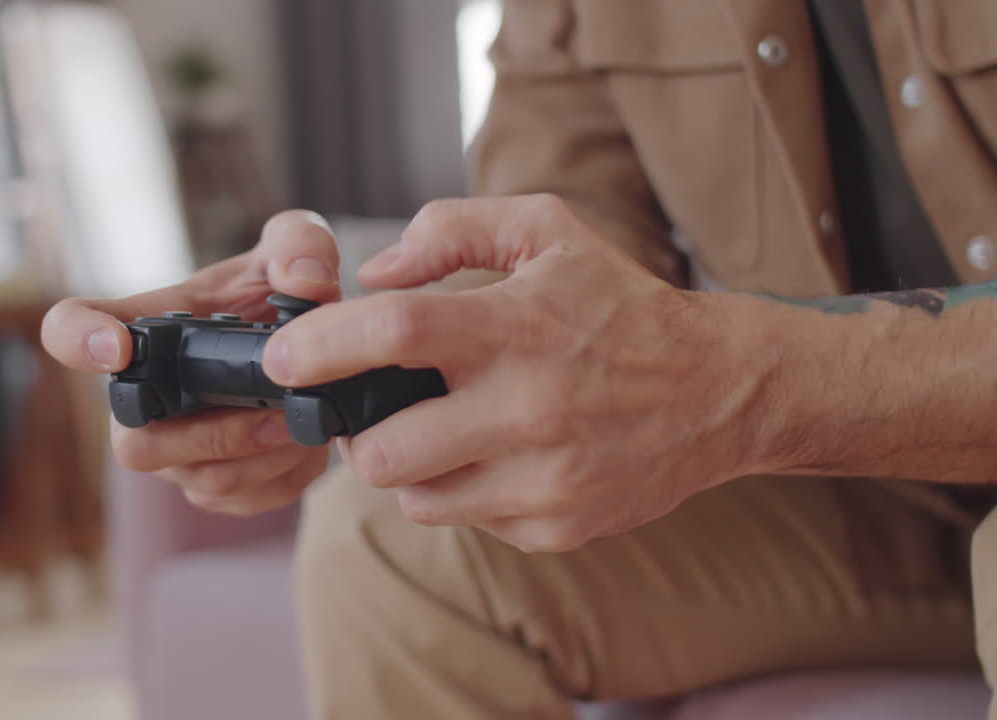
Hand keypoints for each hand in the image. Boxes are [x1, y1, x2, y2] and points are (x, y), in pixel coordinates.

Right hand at [42, 211, 341, 515]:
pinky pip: (240, 500)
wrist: (316, 351)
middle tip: (275, 414)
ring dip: (263, 457)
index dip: (76, 340)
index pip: (70, 328)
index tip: (117, 348)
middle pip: (133, 446)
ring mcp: (173, 451)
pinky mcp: (212, 487)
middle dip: (211, 435)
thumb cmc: (279, 294)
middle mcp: (143, 398)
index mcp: (145, 327)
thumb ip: (301, 243)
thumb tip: (304, 280)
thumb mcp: (295, 248)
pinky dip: (284, 476)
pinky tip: (306, 443)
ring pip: (201, 480)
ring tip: (304, 421)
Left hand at [261, 195, 769, 551]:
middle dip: (356, 432)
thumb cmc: (619, 305)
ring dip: (408, 467)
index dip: (322, 347)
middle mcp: (529, 409)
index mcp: (517, 328)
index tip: (281, 359)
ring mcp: (544, 478)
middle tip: (371, 409)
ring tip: (443, 430)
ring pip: (416, 498)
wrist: (718, 391)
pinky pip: (468, 520)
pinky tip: (499, 456)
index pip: (396, 333)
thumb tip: (373, 273)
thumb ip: (451, 230)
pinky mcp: (556, 525)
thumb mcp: (547, 231)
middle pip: (383, 451)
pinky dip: (463, 491)